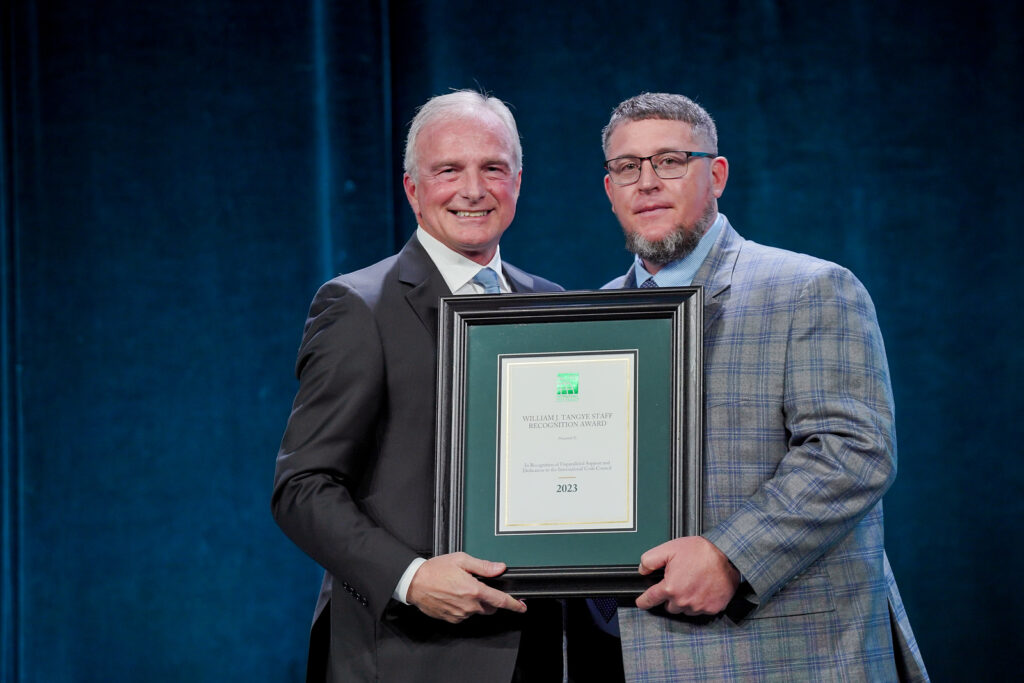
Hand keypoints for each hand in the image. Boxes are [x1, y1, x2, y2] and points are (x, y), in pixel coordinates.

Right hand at [406, 552, 526, 623]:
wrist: (414, 582)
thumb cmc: (435, 570)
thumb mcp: (461, 560)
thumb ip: (483, 566)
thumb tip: (499, 568)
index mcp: (473, 590)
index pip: (500, 600)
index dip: (514, 605)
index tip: (522, 607)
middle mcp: (468, 605)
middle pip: (490, 607)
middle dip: (490, 600)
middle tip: (479, 587)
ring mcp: (460, 614)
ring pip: (477, 611)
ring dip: (475, 603)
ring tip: (461, 589)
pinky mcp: (452, 619)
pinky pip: (464, 615)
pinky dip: (464, 607)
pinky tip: (454, 597)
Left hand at [635, 536, 740, 615]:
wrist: (727, 556)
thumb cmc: (701, 552)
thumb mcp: (669, 548)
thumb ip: (650, 560)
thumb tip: (642, 570)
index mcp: (670, 588)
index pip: (651, 599)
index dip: (644, 601)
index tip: (641, 603)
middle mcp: (683, 601)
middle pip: (669, 607)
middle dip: (670, 597)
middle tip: (678, 583)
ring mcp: (698, 607)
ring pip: (685, 610)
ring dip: (685, 601)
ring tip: (692, 584)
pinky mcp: (712, 609)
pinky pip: (700, 610)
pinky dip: (699, 603)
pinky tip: (703, 589)